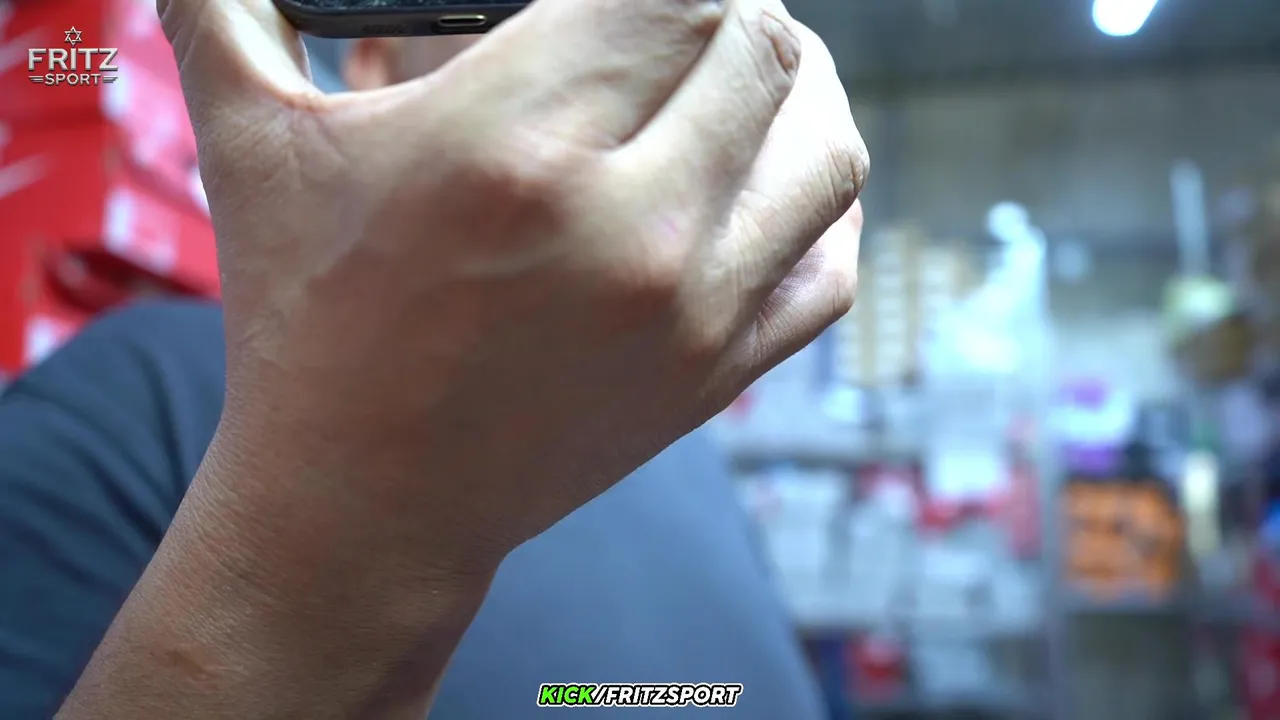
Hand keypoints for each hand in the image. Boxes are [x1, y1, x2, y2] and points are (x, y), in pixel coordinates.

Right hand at [161, 0, 866, 577]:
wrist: (361, 504)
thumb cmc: (305, 324)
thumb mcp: (247, 149)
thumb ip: (227, 8)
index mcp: (512, 144)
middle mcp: (627, 224)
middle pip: (761, 47)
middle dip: (729, 8)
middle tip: (680, 13)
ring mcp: (690, 310)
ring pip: (826, 145)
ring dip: (800, 88)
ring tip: (744, 74)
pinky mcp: (717, 375)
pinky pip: (829, 266)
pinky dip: (818, 206)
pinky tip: (770, 179)